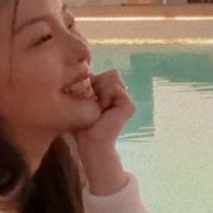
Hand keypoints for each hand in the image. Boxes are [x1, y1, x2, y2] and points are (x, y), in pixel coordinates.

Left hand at [73, 70, 133, 194]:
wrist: (91, 141)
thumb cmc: (82, 123)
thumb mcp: (83, 98)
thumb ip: (91, 82)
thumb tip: (92, 71)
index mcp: (114, 95)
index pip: (107, 74)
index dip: (94, 81)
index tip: (87, 98)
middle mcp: (123, 96)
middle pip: (112, 73)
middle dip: (98, 84)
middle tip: (93, 103)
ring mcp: (128, 101)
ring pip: (113, 77)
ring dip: (100, 90)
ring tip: (98, 107)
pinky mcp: (130, 105)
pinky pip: (114, 86)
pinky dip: (104, 95)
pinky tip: (103, 109)